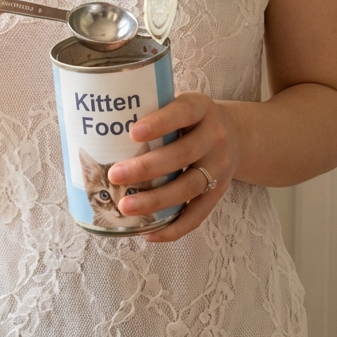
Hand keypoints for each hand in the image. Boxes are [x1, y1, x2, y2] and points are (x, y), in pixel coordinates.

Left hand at [107, 92, 238, 240]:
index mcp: (201, 108)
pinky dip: (173, 228)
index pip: (183, 112)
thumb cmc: (191, 119)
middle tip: (114, 175)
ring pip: (188, 187)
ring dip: (155, 200)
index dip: (160, 123)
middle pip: (183, 154)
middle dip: (147, 168)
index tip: (133, 133)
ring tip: (125, 207)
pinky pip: (197, 215)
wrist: (236, 135)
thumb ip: (153, 109)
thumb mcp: (181, 103)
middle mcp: (215, 137)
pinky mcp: (219, 193)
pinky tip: (147, 232)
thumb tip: (100, 123)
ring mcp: (219, 167)